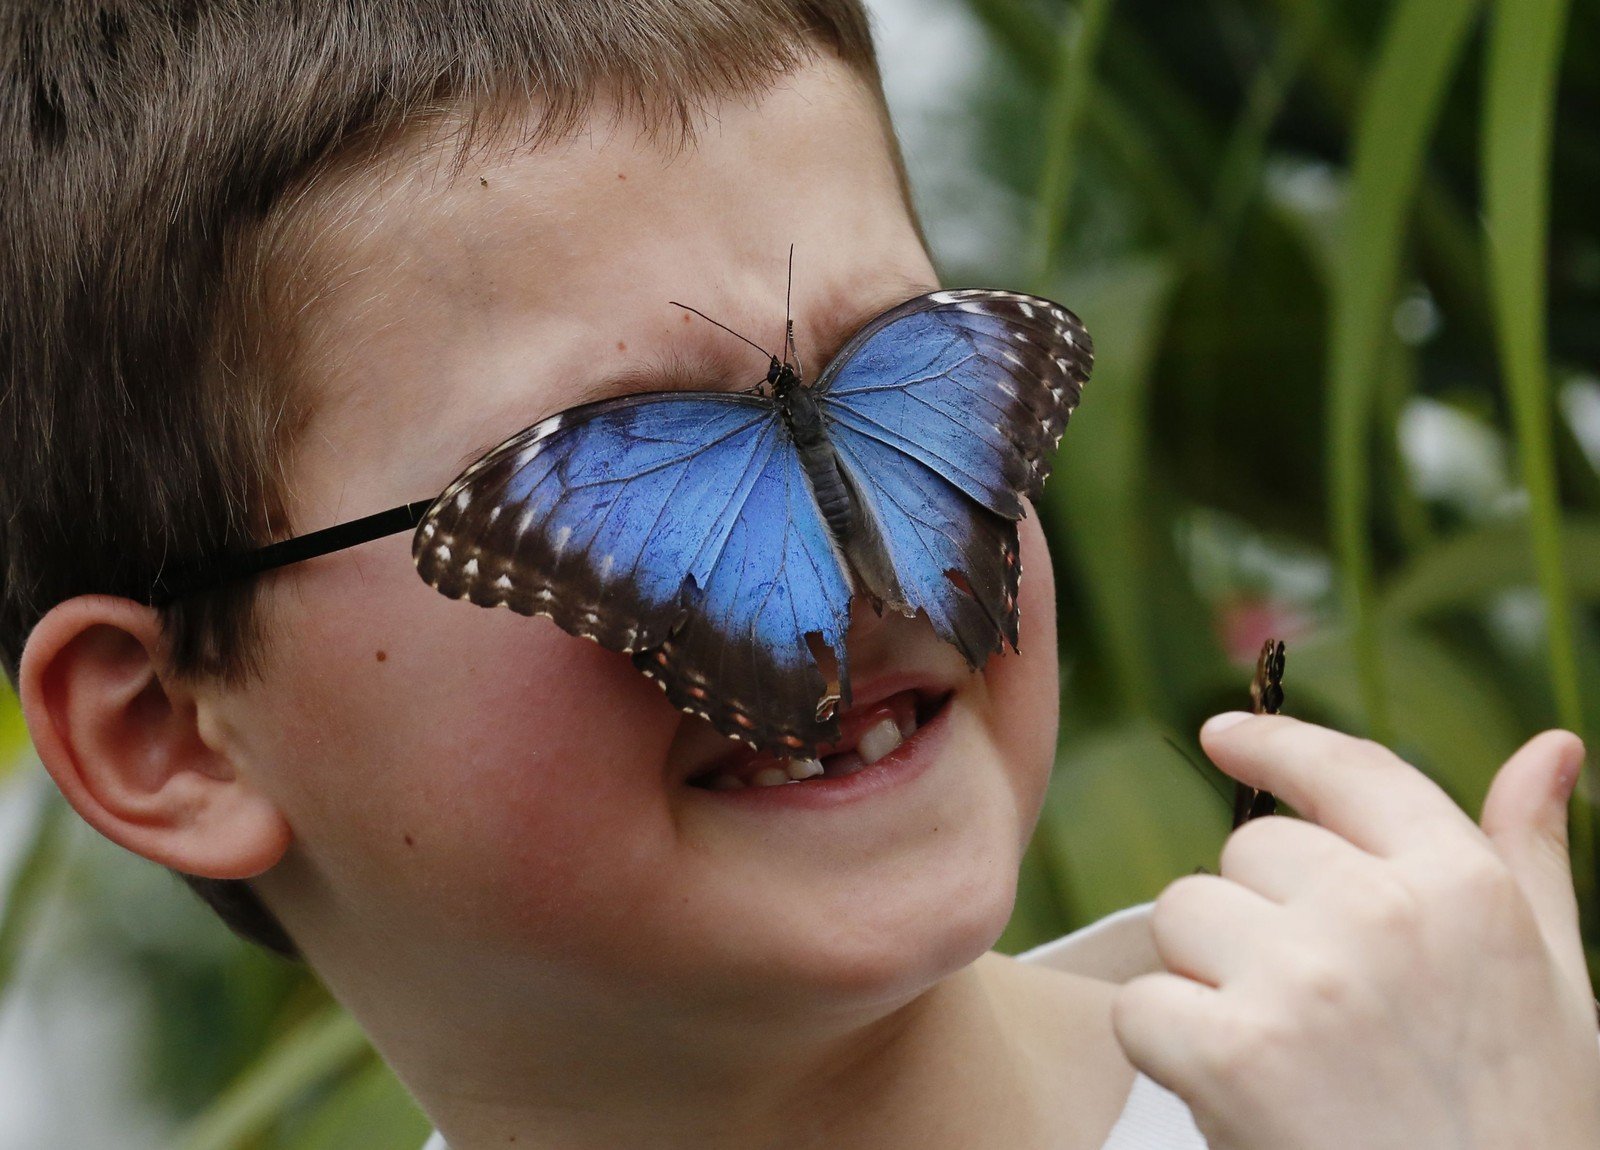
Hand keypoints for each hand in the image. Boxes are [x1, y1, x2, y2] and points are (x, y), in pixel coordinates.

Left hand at [1111, 714, 1599, 1149]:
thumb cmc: (1520, 1121)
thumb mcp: (1559, 985)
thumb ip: (1532, 856)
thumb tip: (1551, 745)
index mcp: (1463, 886)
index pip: (1347, 770)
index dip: (1275, 743)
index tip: (1223, 735)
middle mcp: (1381, 913)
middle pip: (1246, 849)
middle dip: (1255, 913)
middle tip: (1310, 1007)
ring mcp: (1302, 978)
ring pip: (1182, 914)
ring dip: (1204, 975)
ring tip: (1281, 1053)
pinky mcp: (1231, 1051)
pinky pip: (1142, 1003)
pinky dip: (1164, 1046)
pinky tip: (1231, 1092)